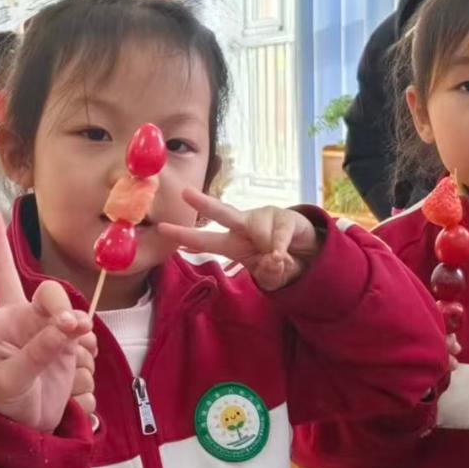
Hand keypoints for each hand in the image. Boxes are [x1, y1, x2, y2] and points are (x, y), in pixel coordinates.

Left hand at [0, 209, 93, 431]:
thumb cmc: (8, 404)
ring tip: (65, 370)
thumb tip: (69, 325)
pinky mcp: (70, 343)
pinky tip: (72, 377)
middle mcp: (17, 319)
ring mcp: (45, 328)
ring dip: (73, 341)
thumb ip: (38, 351)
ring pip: (69, 317)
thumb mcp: (13, 381)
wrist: (32, 426)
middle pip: (11, 275)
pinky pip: (87, 342)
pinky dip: (84, 362)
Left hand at [156, 188, 320, 290]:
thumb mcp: (270, 275)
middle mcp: (243, 225)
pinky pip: (279, 237)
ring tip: (277, 257)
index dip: (183, 235)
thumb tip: (273, 259)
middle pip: (222, 213)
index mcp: (232, 242)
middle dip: (203, 203)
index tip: (161, 229)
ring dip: (268, 249)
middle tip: (185, 192)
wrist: (307, 251)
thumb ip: (269, 274)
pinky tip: (285, 254)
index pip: (204, 239)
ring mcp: (263, 217)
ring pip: (257, 231)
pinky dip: (282, 249)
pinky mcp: (284, 216)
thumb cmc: (278, 260)